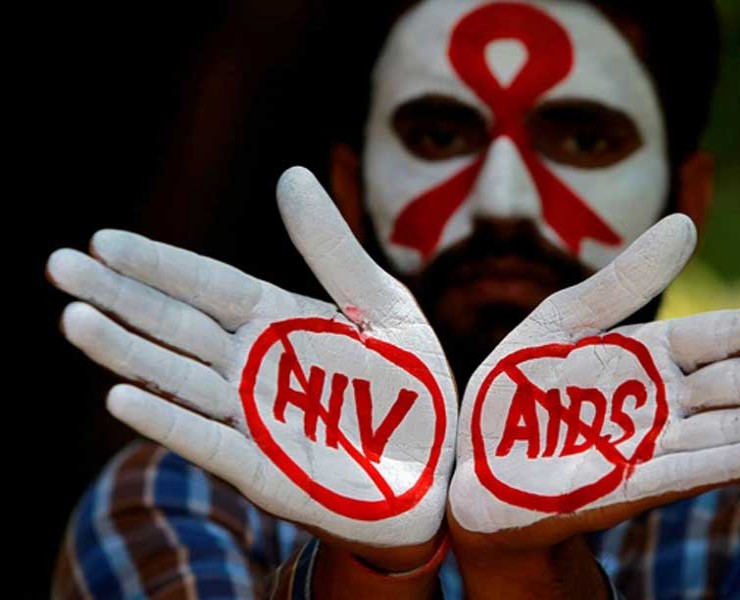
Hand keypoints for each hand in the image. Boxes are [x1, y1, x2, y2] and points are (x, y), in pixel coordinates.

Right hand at [47, 167, 456, 551]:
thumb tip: (290, 174)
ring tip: (75, 319)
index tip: (103, 241)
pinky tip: (121, 396)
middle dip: (119, 298)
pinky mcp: (263, 468)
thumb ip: (332, 249)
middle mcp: (253, 365)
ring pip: (178, 378)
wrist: (437, 462)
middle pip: (176, 325)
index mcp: (277, 321)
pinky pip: (209, 441)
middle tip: (58, 267)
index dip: (157, 264)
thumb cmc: (410, 383)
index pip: (206, 285)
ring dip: (126, 351)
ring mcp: (252, 417)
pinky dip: (168, 422)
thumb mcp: (382, 305)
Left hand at [449, 214, 739, 548]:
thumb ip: (622, 281)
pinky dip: (729, 461)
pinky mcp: (623, 486)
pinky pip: (683, 472)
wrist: (472, 459)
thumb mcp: (560, 320)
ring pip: (728, 429)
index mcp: (645, 358)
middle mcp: (659, 403)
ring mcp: (647, 447)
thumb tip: (685, 221)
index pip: (721, 337)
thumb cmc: (515, 389)